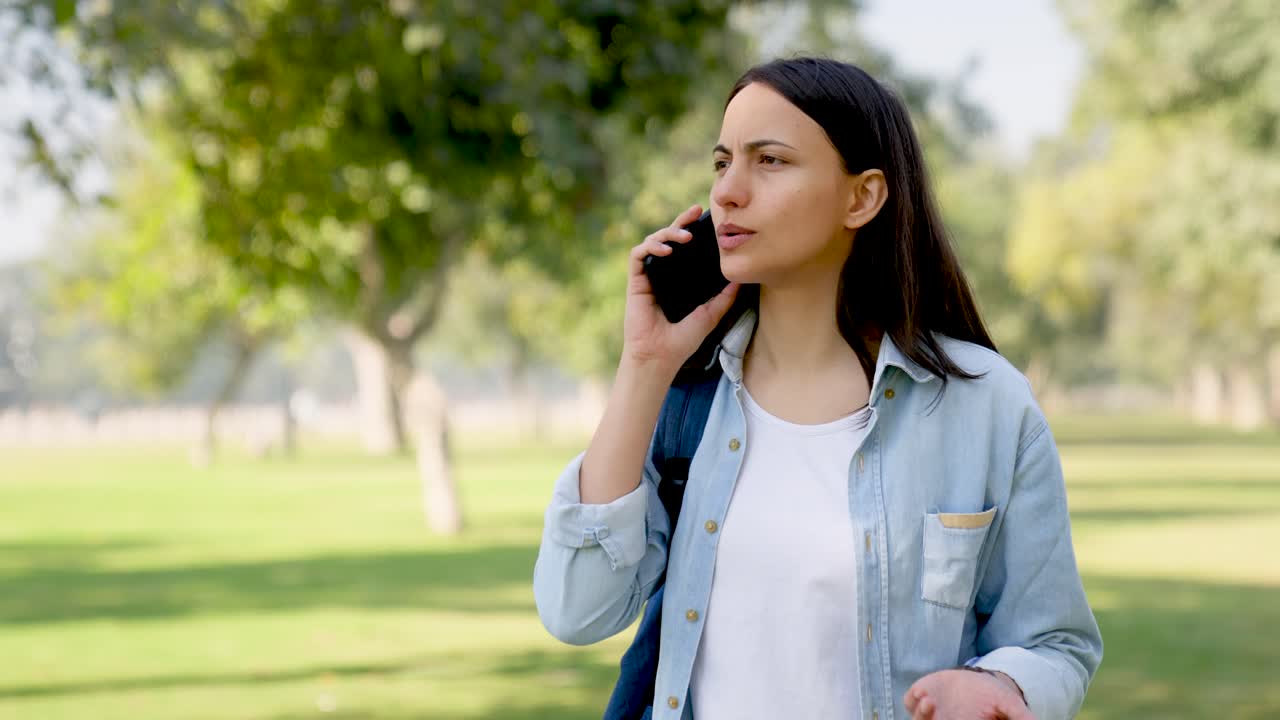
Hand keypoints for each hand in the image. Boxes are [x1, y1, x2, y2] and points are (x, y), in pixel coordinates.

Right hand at [621, 203, 739, 373]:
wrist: (661, 356)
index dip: (693, 231)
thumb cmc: (683, 340)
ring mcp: (648, 276)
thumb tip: (741, 279)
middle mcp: (662, 274)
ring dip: (668, 233)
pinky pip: (638, 255)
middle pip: (669, 238)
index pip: (685, 248)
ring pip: (653, 241)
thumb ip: (724, 297)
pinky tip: (665, 250)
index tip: (707, 219)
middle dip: (681, 221)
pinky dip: (651, 247)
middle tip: (695, 211)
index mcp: (678, 279)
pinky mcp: (635, 281)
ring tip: (685, 237)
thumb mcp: (711, 314)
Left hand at [903, 668, 1034, 719]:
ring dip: (921, 714)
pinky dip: (913, 701)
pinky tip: (922, 693)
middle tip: (935, 709)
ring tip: (930, 701)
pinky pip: (910, 703)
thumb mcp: (1010, 707)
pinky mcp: (920, 699)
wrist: (978, 681)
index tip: (959, 718)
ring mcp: (931, 714)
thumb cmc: (994, 697)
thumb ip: (1021, 717)